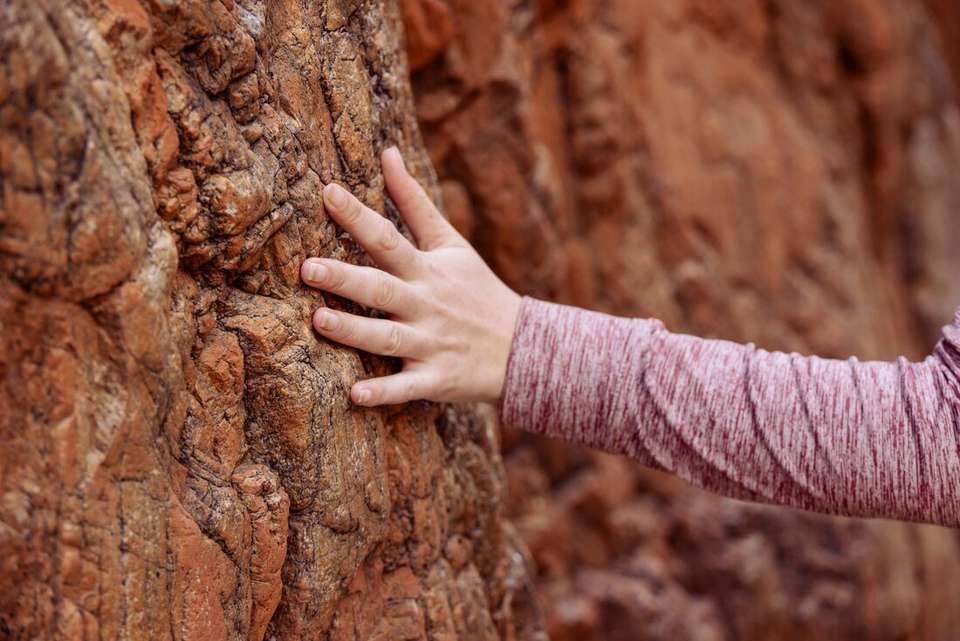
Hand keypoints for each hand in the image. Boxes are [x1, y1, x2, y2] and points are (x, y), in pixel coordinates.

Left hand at [300, 147, 521, 406]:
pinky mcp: (437, 379)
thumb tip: (387, 152)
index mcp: (427, 270)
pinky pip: (407, 388)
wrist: (524, 347)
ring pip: (387, 338)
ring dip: (354, 332)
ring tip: (319, 320)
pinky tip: (354, 396)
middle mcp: (426, 305)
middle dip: (345, 278)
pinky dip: (383, 394)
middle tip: (307, 268)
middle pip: (381, 289)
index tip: (326, 192)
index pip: (388, 238)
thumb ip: (414, 201)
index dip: (358, 216)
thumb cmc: (478, 290)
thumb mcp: (451, 243)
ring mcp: (431, 344)